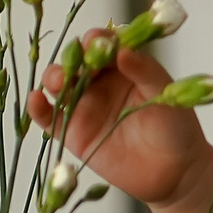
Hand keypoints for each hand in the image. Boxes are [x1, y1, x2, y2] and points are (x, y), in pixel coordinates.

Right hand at [26, 34, 212, 212]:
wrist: (175, 172)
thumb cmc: (176, 128)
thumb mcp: (167, 95)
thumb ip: (145, 72)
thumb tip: (123, 50)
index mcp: (123, 67)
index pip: (103, 45)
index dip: (97, 40)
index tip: (97, 41)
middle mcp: (100, 83)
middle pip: (76, 61)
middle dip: (71, 57)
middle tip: (77, 62)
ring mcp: (85, 107)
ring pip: (59, 85)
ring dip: (54, 77)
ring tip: (60, 81)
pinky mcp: (73, 133)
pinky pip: (49, 118)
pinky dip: (38, 108)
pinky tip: (36, 100)